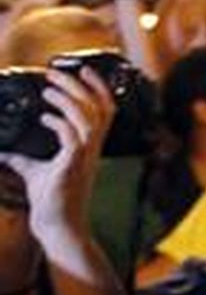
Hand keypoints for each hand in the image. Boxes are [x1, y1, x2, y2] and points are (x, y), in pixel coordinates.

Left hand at [0, 68, 115, 283]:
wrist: (56, 225)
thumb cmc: (51, 199)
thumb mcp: (33, 171)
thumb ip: (22, 156)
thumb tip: (2, 148)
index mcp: (89, 145)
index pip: (105, 109)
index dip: (98, 87)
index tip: (84, 68)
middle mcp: (91, 148)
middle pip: (98, 107)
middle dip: (79, 85)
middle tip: (55, 72)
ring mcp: (84, 156)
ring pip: (89, 118)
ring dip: (69, 99)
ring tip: (48, 89)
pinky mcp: (72, 166)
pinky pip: (72, 137)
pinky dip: (59, 123)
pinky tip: (44, 118)